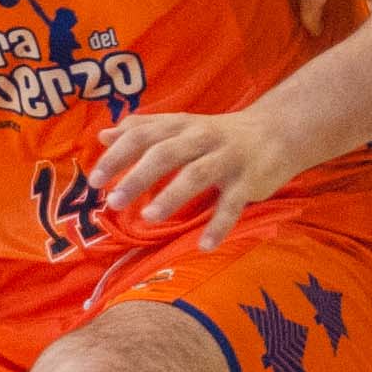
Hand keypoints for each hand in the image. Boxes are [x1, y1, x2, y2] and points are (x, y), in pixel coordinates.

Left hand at [90, 105, 297, 248]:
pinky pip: (232, 204)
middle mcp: (201, 138)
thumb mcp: (180, 126)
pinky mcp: (249, 180)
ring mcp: (227, 158)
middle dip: (138, 176)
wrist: (277, 132)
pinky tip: (204, 246)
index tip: (94, 180)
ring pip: (197, 174)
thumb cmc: (217, 135)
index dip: (117, 155)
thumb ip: (143, 130)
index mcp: (180, 125)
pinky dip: (219, 225)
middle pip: (165, 153)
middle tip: (114, 201)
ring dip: (172, 196)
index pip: (143, 135)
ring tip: (149, 218)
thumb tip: (103, 136)